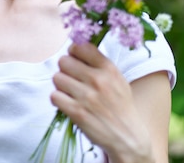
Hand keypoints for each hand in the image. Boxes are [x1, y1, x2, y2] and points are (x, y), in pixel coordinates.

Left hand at [51, 43, 153, 161]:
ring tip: (71, 93)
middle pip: (63, 61)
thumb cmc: (120, 106)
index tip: (75, 61)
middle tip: (72, 80)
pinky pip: (55, 96)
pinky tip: (67, 103)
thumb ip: (99, 63)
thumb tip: (75, 47)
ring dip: (61, 85)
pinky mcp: (78, 113)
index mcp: (109, 69)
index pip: (80, 47)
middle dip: (65, 70)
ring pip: (57, 78)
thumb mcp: (117, 79)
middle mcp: (99, 80)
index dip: (73, 53)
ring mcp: (87, 97)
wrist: (129, 137)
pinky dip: (58, 100)